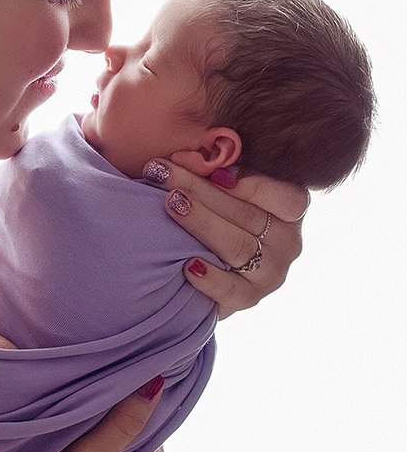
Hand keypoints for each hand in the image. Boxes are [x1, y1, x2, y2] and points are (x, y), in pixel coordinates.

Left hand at [144, 156, 307, 317]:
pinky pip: (231, 290)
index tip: (212, 169)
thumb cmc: (212, 206)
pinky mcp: (248, 298)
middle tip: (162, 171)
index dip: (250, 182)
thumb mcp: (221, 182)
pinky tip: (187, 264)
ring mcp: (270, 273)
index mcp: (290, 210)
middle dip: (200, 188)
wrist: (200, 259)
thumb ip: (217, 167)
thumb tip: (191, 152)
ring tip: (171, 203)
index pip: (287, 196)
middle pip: (247, 214)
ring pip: (237, 245)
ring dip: (201, 221)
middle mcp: (287, 243)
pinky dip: (210, 277)